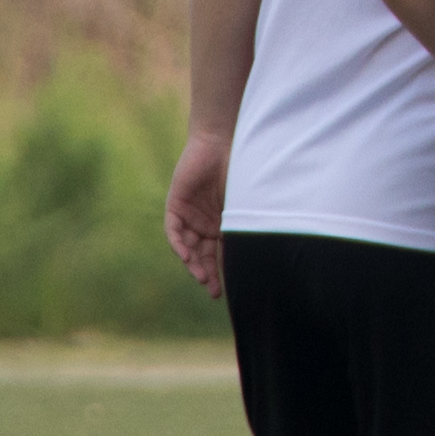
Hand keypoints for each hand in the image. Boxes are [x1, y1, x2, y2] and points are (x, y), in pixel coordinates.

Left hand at [164, 129, 231, 298]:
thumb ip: (245, 228)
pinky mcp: (176, 206)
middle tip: (214, 291)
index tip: (226, 292)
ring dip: (193, 263)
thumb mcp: (244, 206)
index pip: (220, 255)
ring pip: (188, 247)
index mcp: (223, 226)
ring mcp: (190, 216)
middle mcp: (205, 224)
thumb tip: (260, 257)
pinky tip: (187, 256)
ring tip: (202, 278)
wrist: (222, 143)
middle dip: (207, 274)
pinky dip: (179, 244)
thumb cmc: (241, 171)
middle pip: (203, 256)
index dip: (223, 273)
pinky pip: (174, 231)